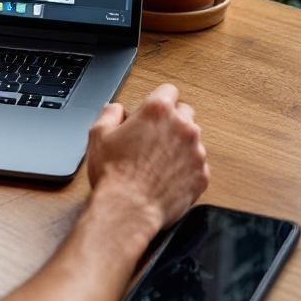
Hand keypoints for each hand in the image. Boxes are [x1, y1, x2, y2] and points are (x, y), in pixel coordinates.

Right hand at [84, 82, 208, 231]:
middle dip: (171, 121)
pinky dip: (185, 169)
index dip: (158, 100)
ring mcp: (196, 151)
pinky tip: (166, 178)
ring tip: (156, 163)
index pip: (168, 91)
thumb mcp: (99, 135)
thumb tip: (116, 109)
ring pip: (192, 140)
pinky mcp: (202, 175)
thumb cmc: (114, 174)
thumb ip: (110, 113)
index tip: (152, 112)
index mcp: (158, 111)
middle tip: (152, 138)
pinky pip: (197, 165)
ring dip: (179, 146)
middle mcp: (183, 127)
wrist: (128, 210)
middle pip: (185, 113)